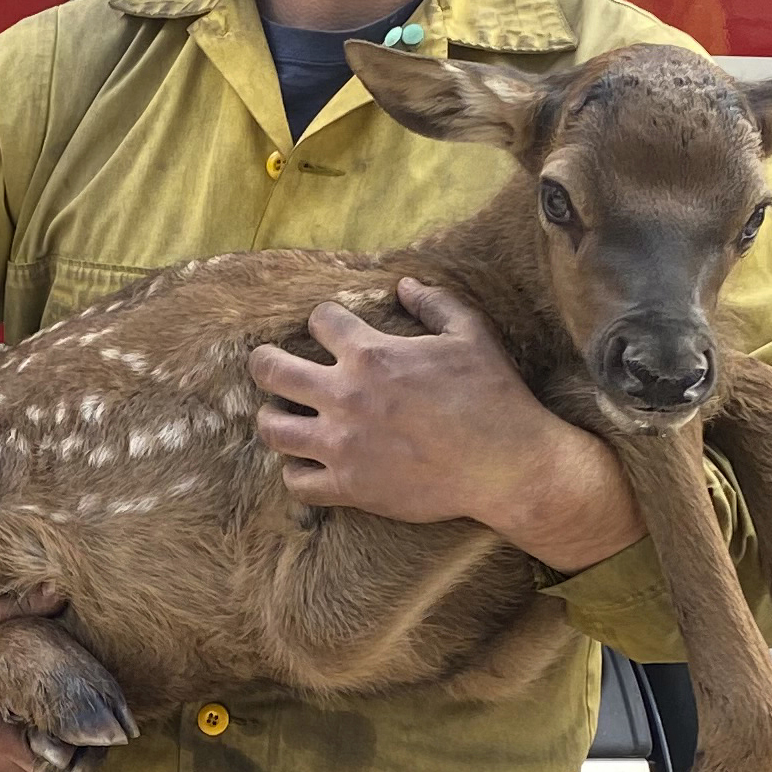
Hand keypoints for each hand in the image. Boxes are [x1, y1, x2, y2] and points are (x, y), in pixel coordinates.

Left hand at [249, 278, 643, 569]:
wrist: (508, 466)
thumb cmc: (493, 395)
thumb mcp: (471, 334)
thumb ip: (434, 303)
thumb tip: (403, 284)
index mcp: (371, 354)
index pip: (319, 321)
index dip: (324, 320)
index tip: (331, 329)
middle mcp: (345, 396)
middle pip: (271, 370)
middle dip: (264, 362)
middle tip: (269, 365)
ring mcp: (342, 444)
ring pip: (272, 429)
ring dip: (272, 419)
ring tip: (282, 416)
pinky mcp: (349, 487)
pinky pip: (296, 482)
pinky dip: (297, 472)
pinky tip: (308, 464)